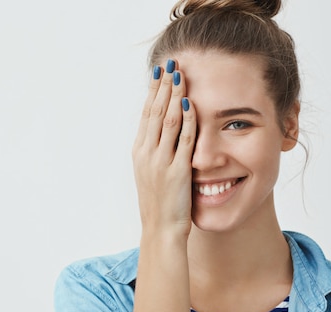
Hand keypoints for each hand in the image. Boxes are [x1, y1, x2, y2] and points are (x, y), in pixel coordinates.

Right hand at [132, 59, 196, 236]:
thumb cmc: (158, 203)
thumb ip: (155, 151)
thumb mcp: (149, 174)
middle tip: (170, 63)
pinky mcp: (177, 171)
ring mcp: (160, 162)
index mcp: (139, 152)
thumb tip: (162, 131)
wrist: (160, 229)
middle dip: (163, 85)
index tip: (159, 73)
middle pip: (155, 111)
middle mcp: (146, 153)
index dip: (153, 92)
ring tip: (180, 75)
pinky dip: (187, 120)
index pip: (146, 114)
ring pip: (167, 121)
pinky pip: (183, 140)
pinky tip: (191, 103)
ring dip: (174, 95)